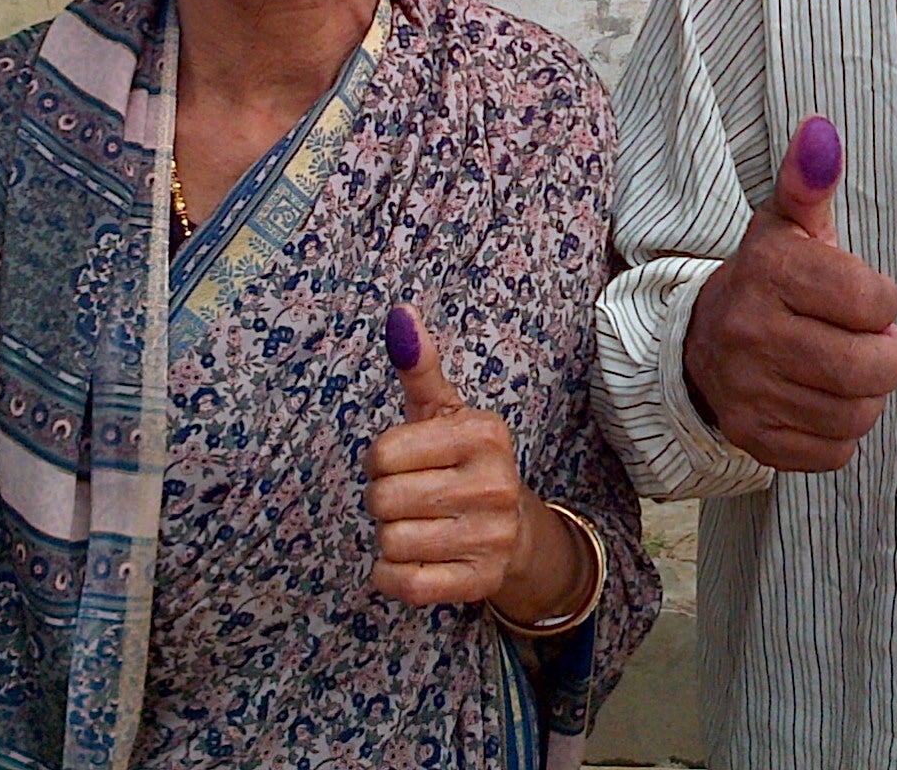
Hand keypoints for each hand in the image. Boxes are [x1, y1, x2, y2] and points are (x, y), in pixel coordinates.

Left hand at [365, 305, 530, 607]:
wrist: (517, 530)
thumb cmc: (464, 462)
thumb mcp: (445, 412)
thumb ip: (419, 368)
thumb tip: (400, 313)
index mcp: (484, 433)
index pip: (382, 452)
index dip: (379, 460)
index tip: (404, 462)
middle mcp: (494, 483)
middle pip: (382, 499)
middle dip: (382, 500)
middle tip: (410, 497)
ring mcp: (491, 537)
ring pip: (389, 542)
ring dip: (388, 539)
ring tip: (417, 526)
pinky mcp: (479, 582)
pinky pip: (403, 583)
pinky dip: (391, 575)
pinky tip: (409, 559)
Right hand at [683, 116, 896, 471]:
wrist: (702, 340)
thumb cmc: (769, 276)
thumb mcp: (788, 224)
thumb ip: (809, 180)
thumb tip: (820, 130)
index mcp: (768, 271)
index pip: (875, 301)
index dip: (884, 301)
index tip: (866, 297)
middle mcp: (750, 332)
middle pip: (871, 368)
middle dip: (889, 356)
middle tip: (875, 341)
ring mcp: (748, 392)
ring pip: (858, 414)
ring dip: (867, 394)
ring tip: (848, 369)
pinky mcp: (754, 438)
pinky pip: (836, 452)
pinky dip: (841, 431)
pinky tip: (822, 399)